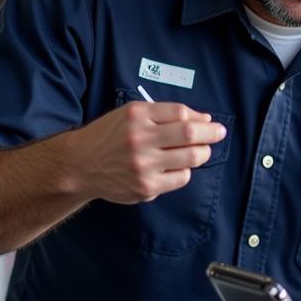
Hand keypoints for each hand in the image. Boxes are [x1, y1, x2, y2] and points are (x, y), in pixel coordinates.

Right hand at [70, 100, 226, 203]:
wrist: (81, 165)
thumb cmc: (111, 136)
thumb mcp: (132, 115)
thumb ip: (166, 114)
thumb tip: (205, 120)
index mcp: (136, 116)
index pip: (180, 113)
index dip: (200, 118)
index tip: (210, 123)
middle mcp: (139, 139)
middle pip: (190, 134)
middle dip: (212, 134)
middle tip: (219, 133)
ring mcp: (143, 165)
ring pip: (191, 157)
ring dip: (203, 153)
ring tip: (200, 151)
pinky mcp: (146, 187)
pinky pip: (181, 178)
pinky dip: (185, 171)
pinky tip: (175, 167)